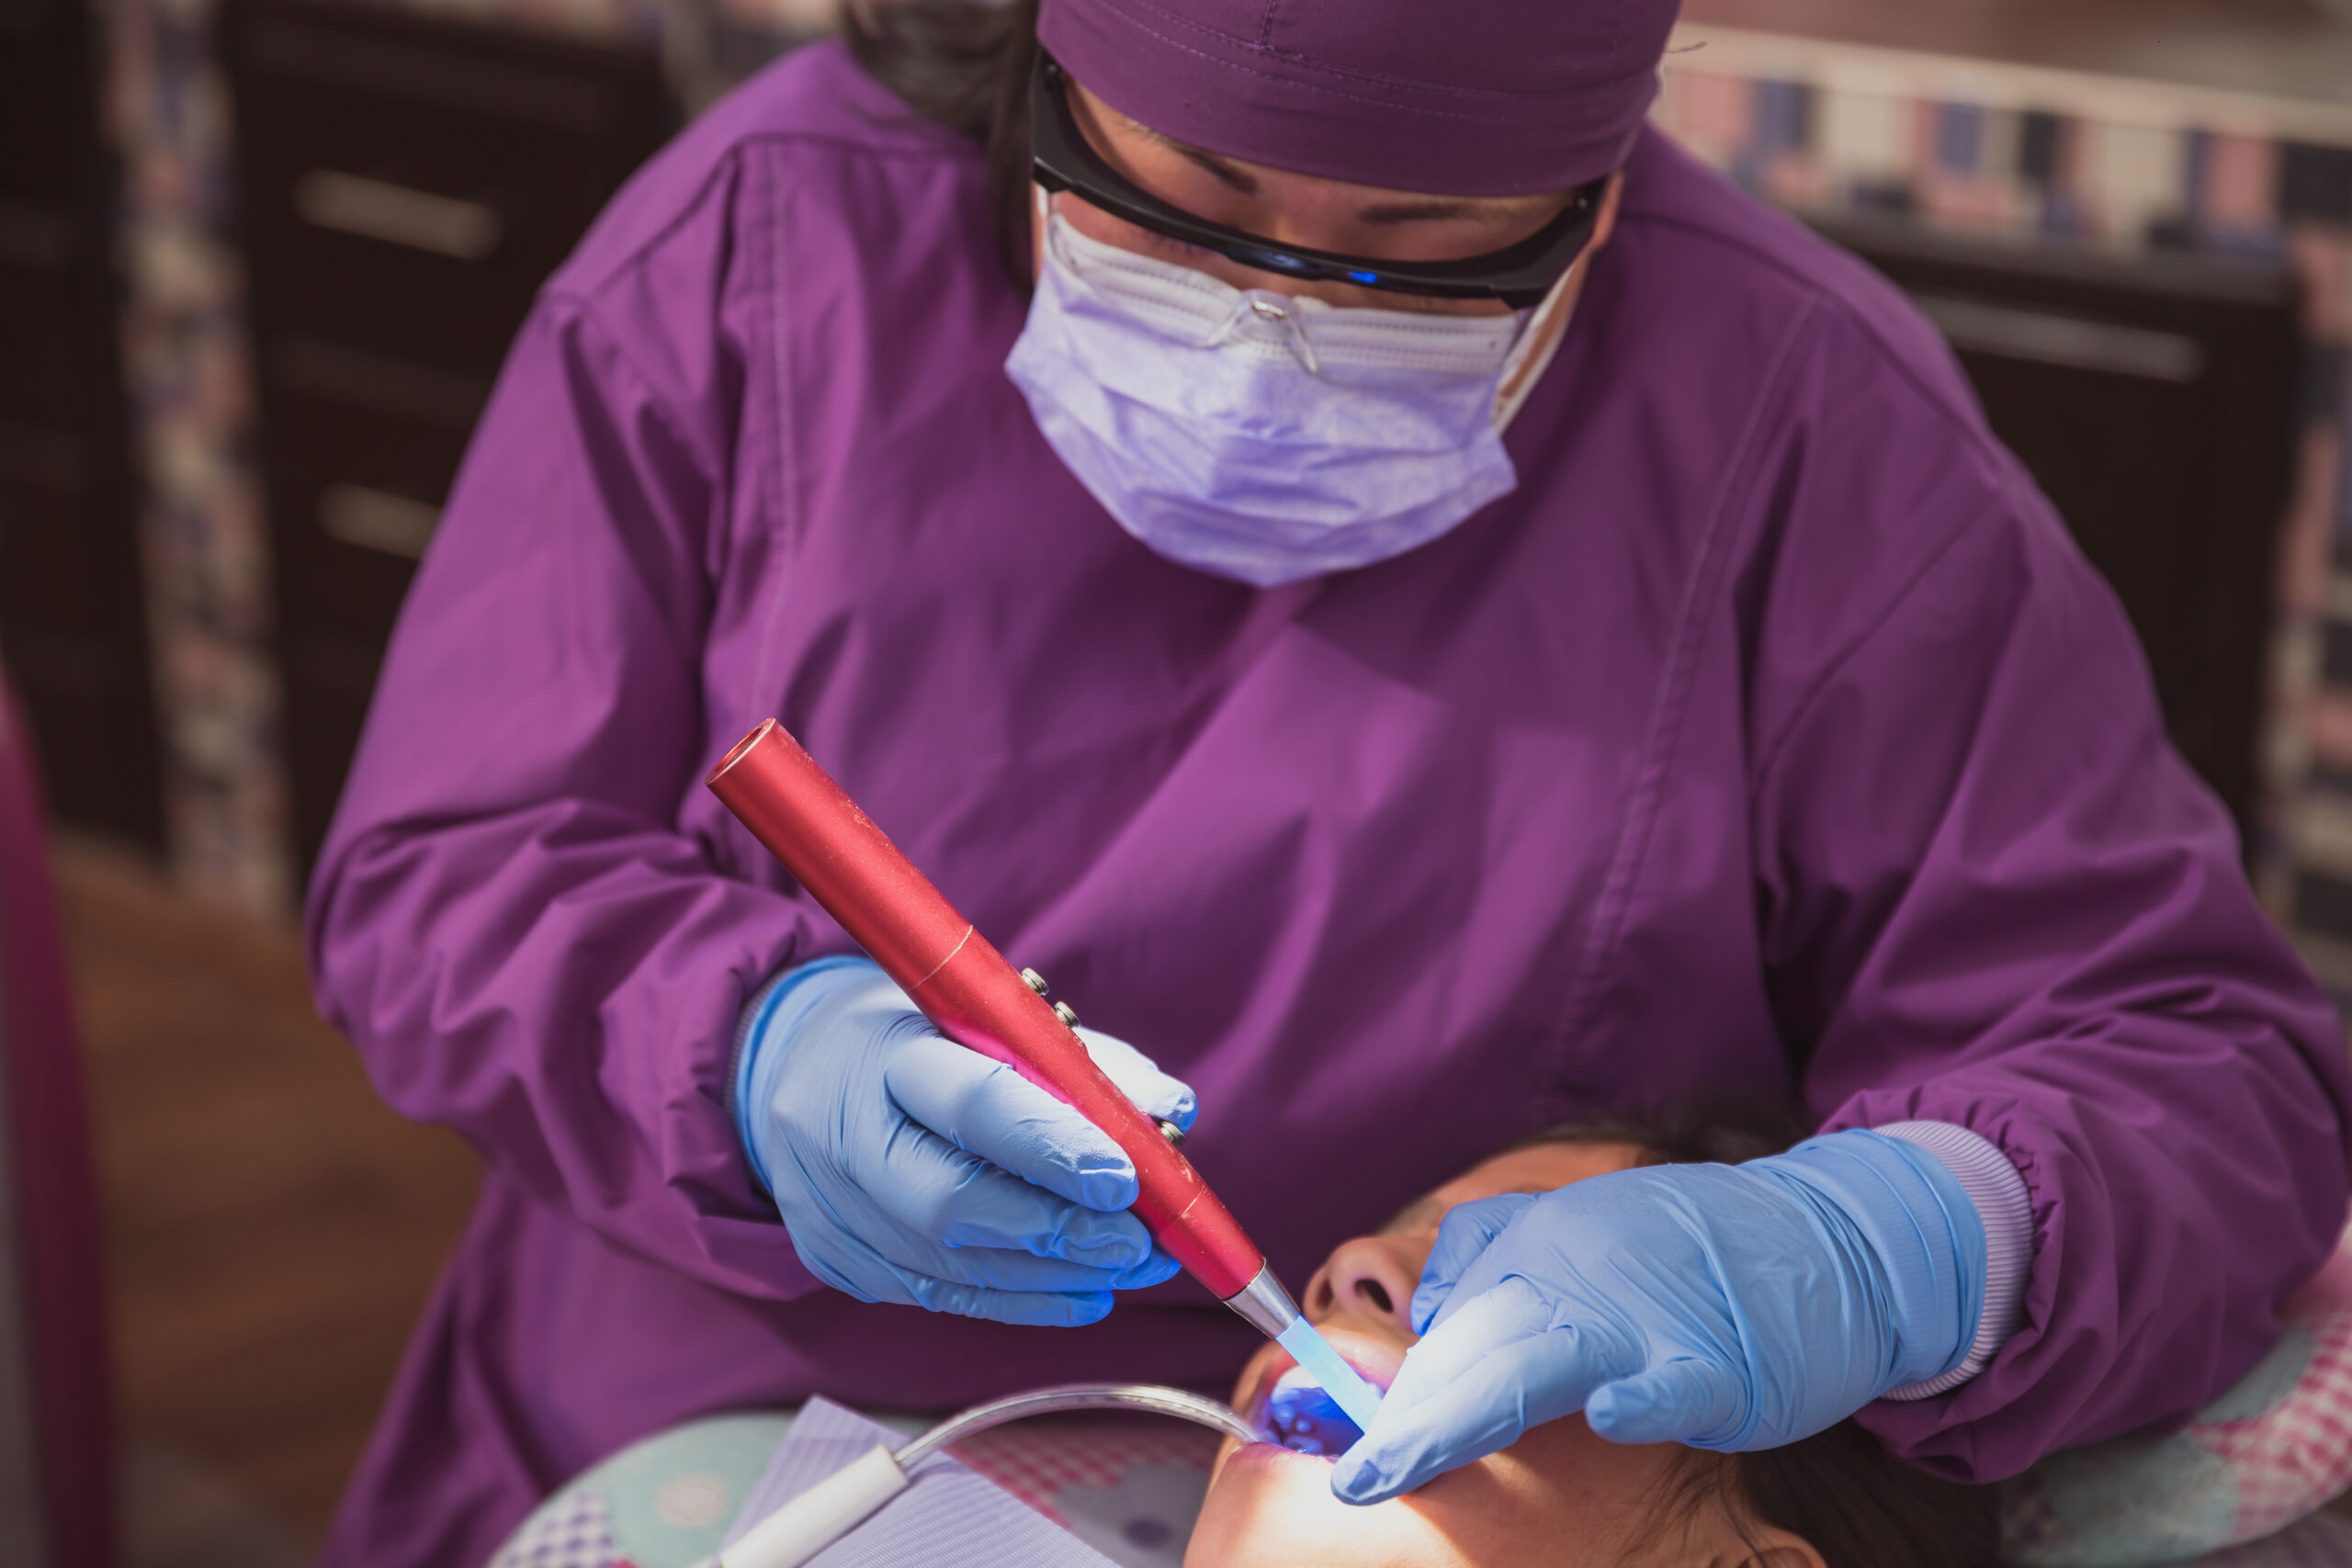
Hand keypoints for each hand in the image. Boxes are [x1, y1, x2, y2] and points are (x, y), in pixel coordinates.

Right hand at [735, 955, 1196, 1325]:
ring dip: (1054, 1276)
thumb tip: (1172, 1111)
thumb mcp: (989, 1017)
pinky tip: (1081, 1294)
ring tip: (1129, 1268)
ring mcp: (829, 1204)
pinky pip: (937, 1295)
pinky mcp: (835, 1258)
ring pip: (947, 1266)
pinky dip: (1019, 1301)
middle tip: (1138, 1245)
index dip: (1053, 1147)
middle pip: (950, 1203)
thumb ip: (1083, 1062)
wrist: (793, 1066)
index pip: (972, 1104)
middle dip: (1058, 1231)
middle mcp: (841, 1131)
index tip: (1126, 1178)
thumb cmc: (918, 1036)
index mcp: (885, 1050)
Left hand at [1332, 1130, 1983, 1502]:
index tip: (1353, 1457)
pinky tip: (1611, 1412)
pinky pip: (1672, 1376)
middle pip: (1476, 1350)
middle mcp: (1577, 1276)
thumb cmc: (1696, 1254)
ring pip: (1545, 1361)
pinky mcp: (1719, 1353)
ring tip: (1409, 1457)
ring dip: (1471, 1410)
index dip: (1401, 1398)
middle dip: (1412, 1418)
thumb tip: (1426, 1299)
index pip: (1453, 1332)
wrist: (1825, 1232)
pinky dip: (1642, 1394)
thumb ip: (1501, 1255)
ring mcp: (1648, 1315)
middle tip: (1357, 1474)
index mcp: (1541, 1254)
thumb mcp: (1585, 1236)